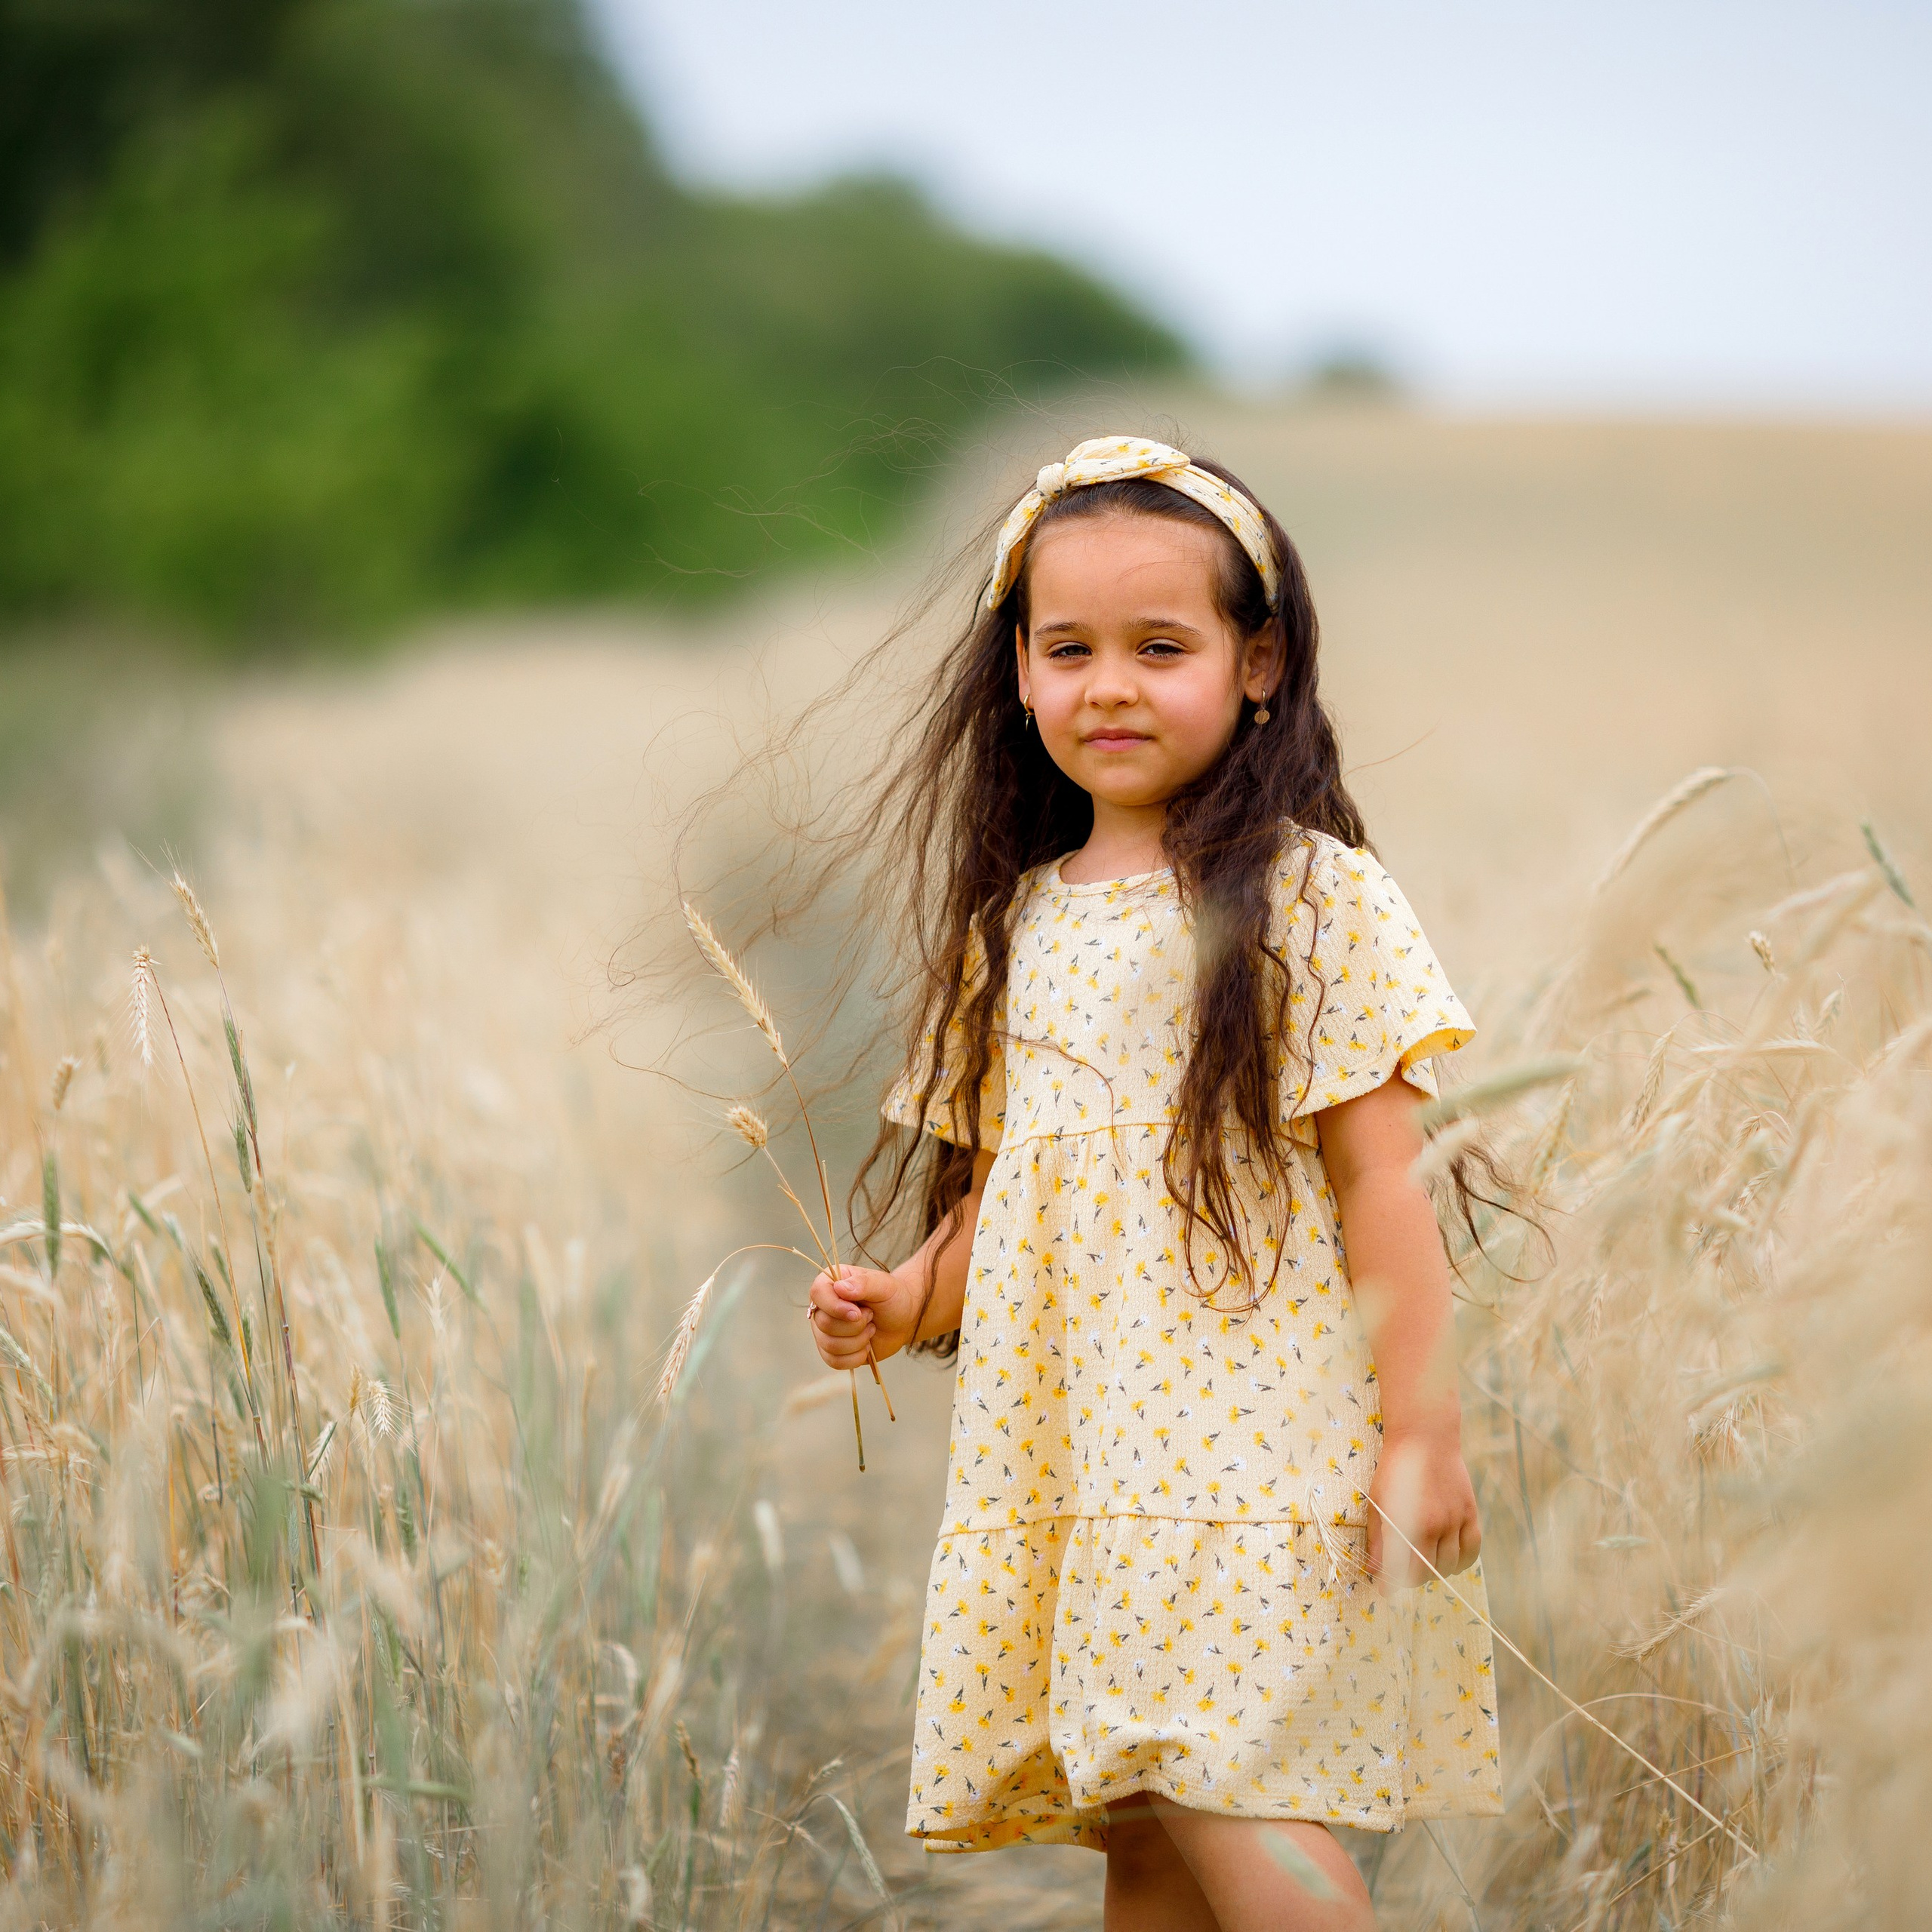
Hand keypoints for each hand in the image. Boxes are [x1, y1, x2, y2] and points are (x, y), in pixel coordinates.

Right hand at [807, 1265, 920, 1369]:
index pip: (817, 1293)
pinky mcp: (831, 1351)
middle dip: (855, 1326)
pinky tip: (867, 1346)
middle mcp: (823, 1307)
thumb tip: (840, 1288)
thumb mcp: (884, 1285)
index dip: (835, 1307)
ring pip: (830, 1345)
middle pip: (824, 1324)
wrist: (903, 1321)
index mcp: (831, 1283)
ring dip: (858, 1341)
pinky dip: (856, 1357)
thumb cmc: (892, 1298)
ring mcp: (824, 1330)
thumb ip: (863, 1283)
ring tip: (871, 1329)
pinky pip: (834, 1362)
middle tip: (871, 1316)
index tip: (858, 1313)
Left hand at [1366, 1429, 1481, 1596]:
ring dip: (1435, 1571)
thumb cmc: (1396, 1469)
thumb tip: (1374, 1570)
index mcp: (1410, 1522)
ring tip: (1422, 1563)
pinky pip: (1472, 1551)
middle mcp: (1436, 1525)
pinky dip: (1461, 1561)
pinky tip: (1447, 1558)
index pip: (1405, 1570)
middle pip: (1428, 1571)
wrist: (1426, 1439)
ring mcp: (1457, 1520)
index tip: (1386, 1590)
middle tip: (1401, 1573)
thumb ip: (1378, 1538)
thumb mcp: (1378, 1501)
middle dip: (1412, 1578)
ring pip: (1450, 1565)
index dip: (1394, 1585)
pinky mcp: (1471, 1514)